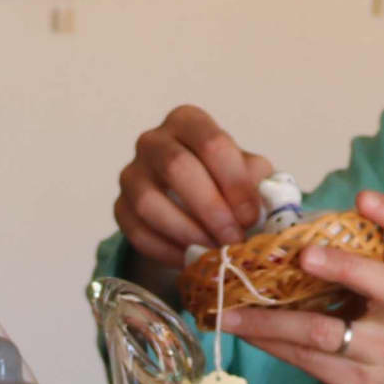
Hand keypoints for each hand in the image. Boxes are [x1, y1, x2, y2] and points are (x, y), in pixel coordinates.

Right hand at [112, 105, 274, 277]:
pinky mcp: (120, 208)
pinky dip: (168, 252)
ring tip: (214, 253)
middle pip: (177, 168)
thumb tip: (263, 205)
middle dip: (210, 208)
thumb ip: (258, 183)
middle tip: (233, 239)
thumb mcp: (249, 173)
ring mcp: (131, 174)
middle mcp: (153, 141)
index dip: (234, 183)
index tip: (252, 216)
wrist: (193, 201)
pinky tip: (192, 261)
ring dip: (187, 233)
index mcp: (188, 121)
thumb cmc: (225, 180)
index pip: (212, 143)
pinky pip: (138, 232)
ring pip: (150, 203)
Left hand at [218, 190, 383, 383]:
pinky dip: (265, 339)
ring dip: (269, 318)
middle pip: (382, 283)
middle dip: (342, 265)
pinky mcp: (352, 379)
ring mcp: (377, 351)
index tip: (362, 198)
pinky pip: (301, 357)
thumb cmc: (376, 334)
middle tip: (304, 255)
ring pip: (322, 330)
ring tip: (229, 309)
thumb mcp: (376, 298)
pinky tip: (239, 328)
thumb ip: (349, 266)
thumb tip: (276, 233)